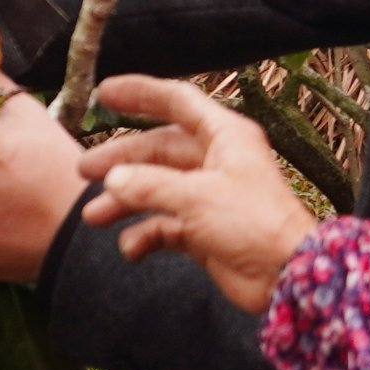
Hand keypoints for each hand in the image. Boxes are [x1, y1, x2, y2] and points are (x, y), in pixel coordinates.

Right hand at [78, 75, 317, 318]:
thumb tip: (114, 179)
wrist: (285, 276)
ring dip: (126, 202)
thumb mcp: (195, 196)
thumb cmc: (253, 223)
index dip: (141, 94)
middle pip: (159, 149)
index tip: (105, 93)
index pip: (178, 101)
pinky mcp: (206, 231)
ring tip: (93, 217)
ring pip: (157, 189)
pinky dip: (146, 234)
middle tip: (84, 171)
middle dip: (121, 160)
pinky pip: (166, 226)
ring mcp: (211, 197)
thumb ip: (149, 185)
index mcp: (224, 136)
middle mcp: (217, 161)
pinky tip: (131, 247)